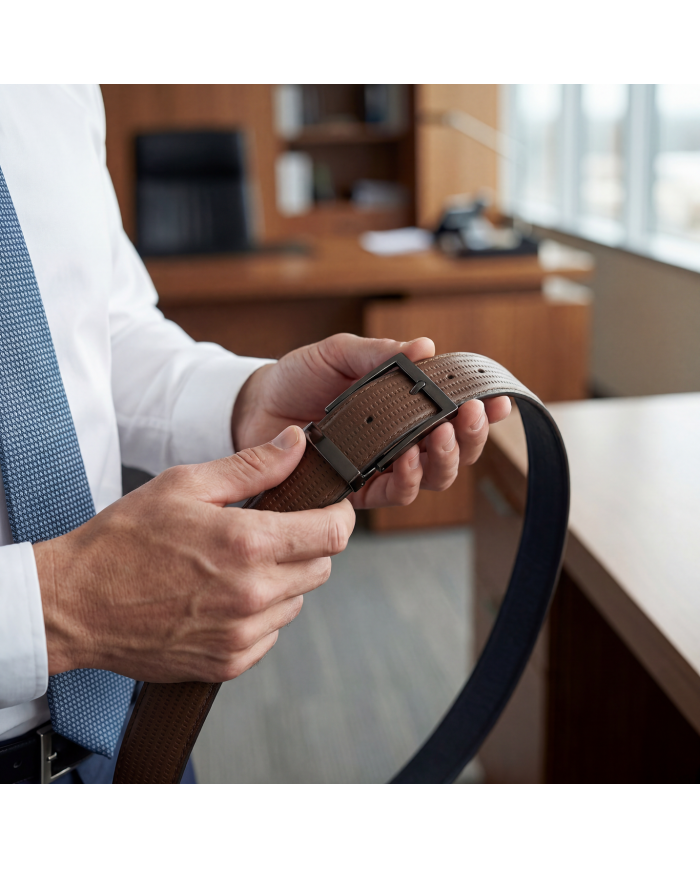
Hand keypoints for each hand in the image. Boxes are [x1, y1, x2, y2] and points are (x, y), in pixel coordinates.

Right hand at [34, 425, 353, 682]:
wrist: (75, 605)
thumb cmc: (123, 540)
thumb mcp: (186, 484)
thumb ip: (252, 466)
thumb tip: (297, 443)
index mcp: (247, 544)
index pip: (333, 534)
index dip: (338, 515)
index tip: (327, 507)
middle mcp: (252, 594)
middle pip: (322, 567)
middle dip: (306, 545)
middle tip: (269, 532)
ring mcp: (241, 635)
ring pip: (297, 601)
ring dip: (281, 580)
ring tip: (235, 566)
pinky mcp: (228, 662)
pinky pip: (270, 634)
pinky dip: (258, 615)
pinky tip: (222, 598)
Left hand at [231, 334, 510, 509]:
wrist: (256, 405)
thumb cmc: (299, 377)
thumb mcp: (339, 354)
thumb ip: (378, 354)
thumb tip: (424, 347)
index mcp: (404, 407)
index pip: (454, 413)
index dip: (482, 411)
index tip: (497, 400)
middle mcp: (401, 440)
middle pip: (456, 451)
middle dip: (470, 436)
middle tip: (467, 416)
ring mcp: (382, 468)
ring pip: (434, 477)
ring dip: (445, 458)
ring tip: (439, 435)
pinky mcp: (358, 489)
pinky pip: (395, 494)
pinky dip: (409, 478)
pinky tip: (408, 459)